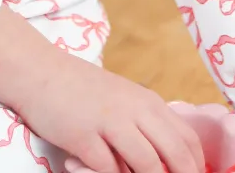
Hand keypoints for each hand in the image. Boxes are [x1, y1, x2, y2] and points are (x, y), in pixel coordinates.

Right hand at [0, 7, 203, 172]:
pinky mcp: (84, 137)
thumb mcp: (122, 100)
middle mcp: (135, 109)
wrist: (40, 72)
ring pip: (148, 165)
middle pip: (175, 154)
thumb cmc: (82, 90)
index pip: (187, 140)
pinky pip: (109, 171)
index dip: (195, 167)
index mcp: (147, 102)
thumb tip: (169, 162)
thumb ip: (145, 125)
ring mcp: (110, 122)